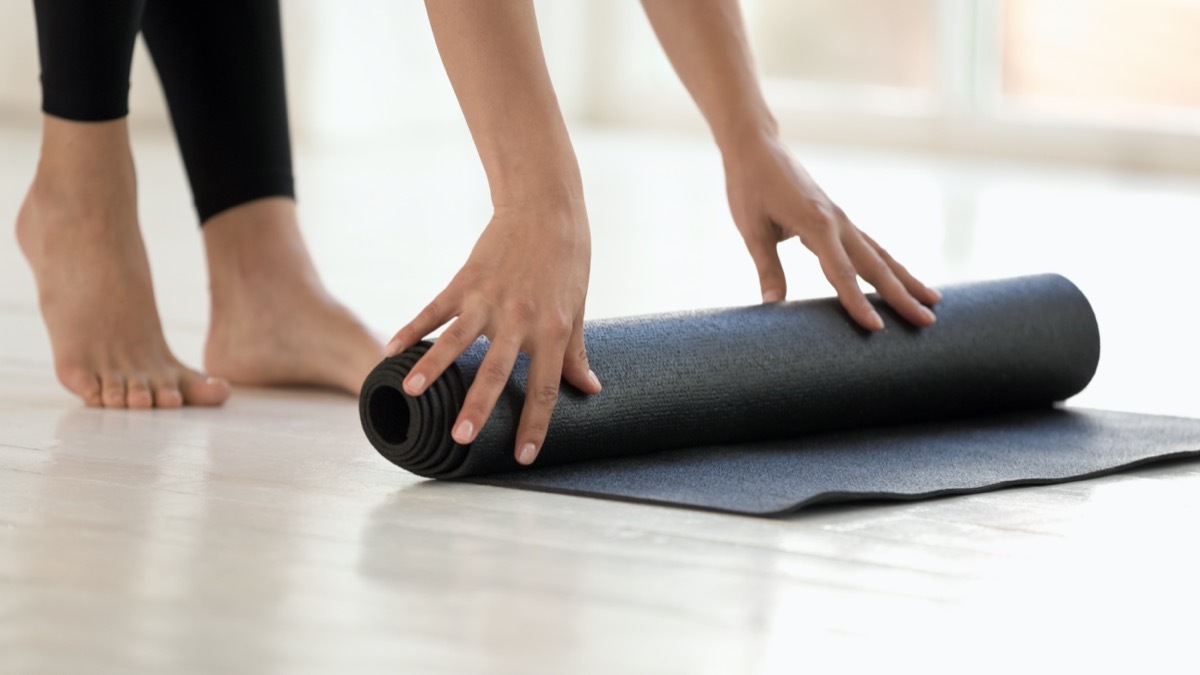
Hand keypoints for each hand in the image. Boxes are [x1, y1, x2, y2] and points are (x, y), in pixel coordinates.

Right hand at [384, 198, 601, 465]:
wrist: (545, 210)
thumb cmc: (566, 262)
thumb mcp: (576, 309)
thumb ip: (575, 354)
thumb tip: (590, 390)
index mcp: (551, 330)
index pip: (544, 387)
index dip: (535, 423)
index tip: (524, 456)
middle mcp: (519, 318)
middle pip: (496, 370)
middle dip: (478, 406)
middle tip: (462, 437)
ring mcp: (488, 299)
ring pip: (456, 339)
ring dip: (432, 366)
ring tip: (410, 391)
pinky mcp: (465, 281)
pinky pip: (434, 309)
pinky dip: (412, 329)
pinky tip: (392, 349)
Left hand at [723, 133, 940, 329]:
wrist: (757, 147)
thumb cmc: (750, 186)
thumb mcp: (752, 229)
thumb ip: (767, 268)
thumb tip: (771, 306)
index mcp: (817, 224)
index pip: (842, 273)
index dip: (858, 303)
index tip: (877, 329)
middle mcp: (838, 222)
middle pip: (876, 266)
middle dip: (902, 296)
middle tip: (928, 321)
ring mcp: (842, 220)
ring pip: (881, 255)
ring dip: (907, 280)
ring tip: (933, 301)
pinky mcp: (838, 219)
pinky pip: (871, 246)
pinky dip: (890, 265)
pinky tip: (902, 278)